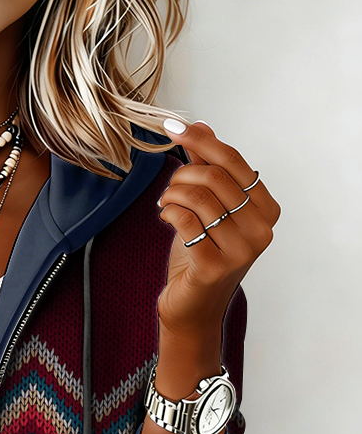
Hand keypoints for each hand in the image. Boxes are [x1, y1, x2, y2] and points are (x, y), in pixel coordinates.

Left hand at [156, 120, 280, 338]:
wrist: (193, 308)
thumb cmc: (201, 255)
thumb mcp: (209, 209)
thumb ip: (208, 169)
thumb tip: (200, 125)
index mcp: (266, 210)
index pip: (234, 162)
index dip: (202, 141)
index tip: (173, 126)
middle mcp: (261, 229)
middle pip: (215, 177)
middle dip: (182, 175)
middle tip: (169, 189)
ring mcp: (241, 250)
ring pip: (199, 197)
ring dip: (173, 194)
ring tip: (166, 203)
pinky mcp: (214, 266)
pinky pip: (186, 221)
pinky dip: (169, 212)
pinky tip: (166, 216)